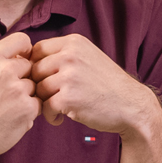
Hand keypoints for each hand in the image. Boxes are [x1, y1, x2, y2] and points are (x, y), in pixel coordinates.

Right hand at [0, 32, 40, 162]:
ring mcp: (17, 89)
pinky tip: (13, 117)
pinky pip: (39, 104)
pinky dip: (29, 112)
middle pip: (31, 66)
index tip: (21, 61)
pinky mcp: (27, 108)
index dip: (26, 51)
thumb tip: (26, 54)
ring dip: (27, 96)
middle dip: (24, 78)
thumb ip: (0, 61)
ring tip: (8, 107)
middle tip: (8, 93)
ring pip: (35, 86)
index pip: (22, 40)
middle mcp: (4, 70)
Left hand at [31, 33, 159, 134]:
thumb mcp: (89, 57)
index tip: (43, 80)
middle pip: (35, 70)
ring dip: (44, 102)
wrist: (132, 106)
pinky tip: (61, 118)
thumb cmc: (108, 85)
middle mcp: (70, 55)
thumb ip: (64, 55)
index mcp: (74, 43)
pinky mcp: (69, 98)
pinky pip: (45, 107)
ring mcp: (69, 76)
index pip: (37, 50)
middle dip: (39, 86)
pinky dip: (50, 116)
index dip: (35, 66)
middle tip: (51, 98)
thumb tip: (29, 61)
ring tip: (58, 109)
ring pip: (38, 89)